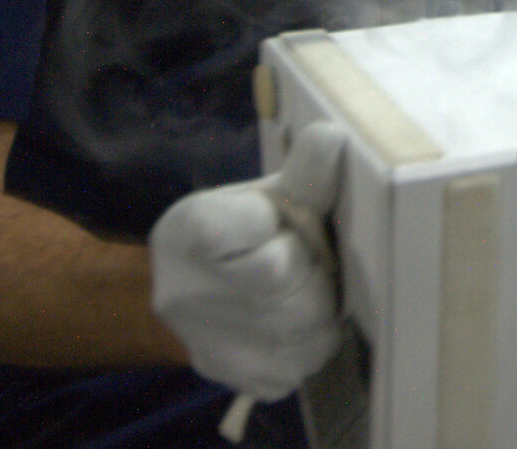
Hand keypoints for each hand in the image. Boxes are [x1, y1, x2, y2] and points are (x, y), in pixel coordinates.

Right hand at [149, 122, 346, 408]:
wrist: (192, 287)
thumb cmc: (240, 231)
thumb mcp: (262, 194)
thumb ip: (302, 173)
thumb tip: (334, 137)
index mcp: (185, 231)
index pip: (258, 225)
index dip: (283, 223)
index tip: (272, 221)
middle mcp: (182, 293)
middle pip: (287, 281)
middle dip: (312, 267)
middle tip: (302, 259)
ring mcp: (204, 344)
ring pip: (305, 329)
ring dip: (321, 307)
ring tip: (302, 290)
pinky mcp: (230, 379)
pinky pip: (300, 366)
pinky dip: (310, 344)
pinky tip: (293, 322)